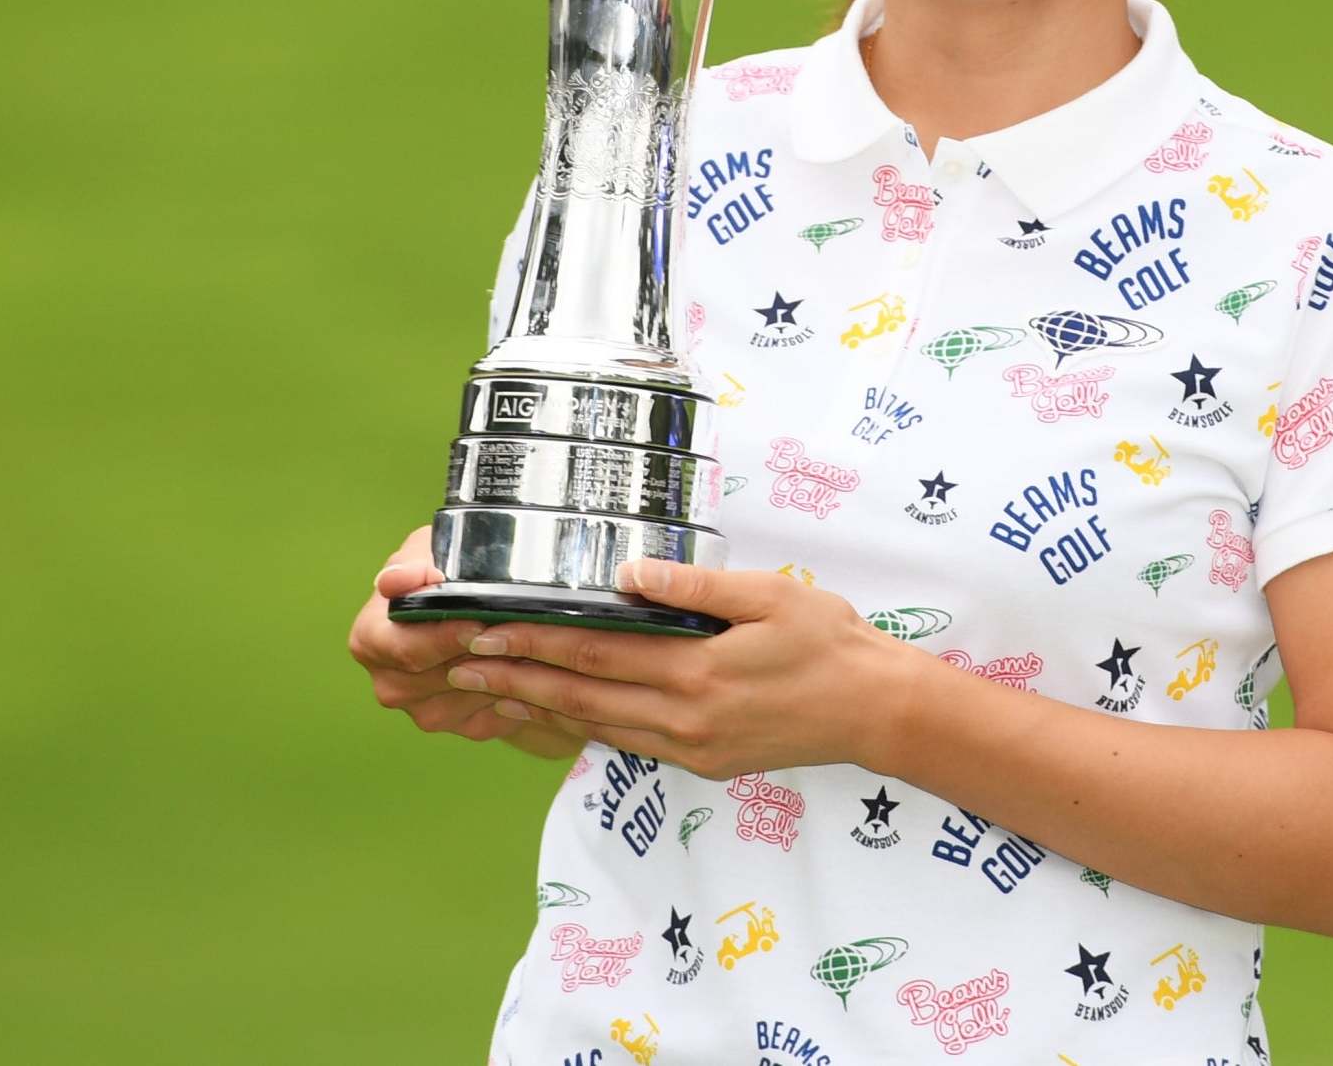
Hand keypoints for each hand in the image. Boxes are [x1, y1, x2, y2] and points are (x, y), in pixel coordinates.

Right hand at [347, 526, 557, 749]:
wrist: (473, 601)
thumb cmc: (443, 569)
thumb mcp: (426, 550)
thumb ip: (413, 563)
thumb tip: (399, 579)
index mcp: (370, 639)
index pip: (405, 649)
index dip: (444, 637)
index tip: (479, 622)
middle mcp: (390, 683)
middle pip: (441, 678)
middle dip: (484, 652)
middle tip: (522, 628)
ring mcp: (424, 711)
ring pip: (472, 697)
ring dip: (506, 671)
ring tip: (533, 640)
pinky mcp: (462, 726)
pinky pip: (496, 715)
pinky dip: (519, 691)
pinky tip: (534, 664)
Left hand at [444, 560, 913, 780]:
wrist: (874, 710)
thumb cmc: (828, 640)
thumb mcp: (771, 594)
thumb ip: (695, 587)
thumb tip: (628, 572)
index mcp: (697, 670)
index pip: (594, 651)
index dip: (534, 640)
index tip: (484, 628)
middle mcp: (684, 716)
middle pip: (581, 694)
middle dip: (515, 677)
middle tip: (458, 665)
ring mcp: (690, 745)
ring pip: (596, 724)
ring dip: (538, 706)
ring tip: (488, 691)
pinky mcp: (702, 761)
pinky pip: (628, 742)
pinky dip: (584, 726)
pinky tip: (559, 712)